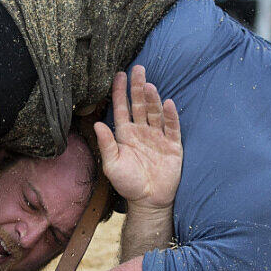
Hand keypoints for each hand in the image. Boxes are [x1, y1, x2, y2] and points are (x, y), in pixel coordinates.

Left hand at [94, 65, 182, 210]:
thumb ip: (106, 145)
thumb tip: (97, 124)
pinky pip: (172, 127)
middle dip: (138, 87)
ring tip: (148, 85)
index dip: (120, 92)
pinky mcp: (172, 146)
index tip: (119, 75)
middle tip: (137, 68)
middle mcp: (142, 131)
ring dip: (152, 99)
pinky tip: (167, 103)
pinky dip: (170, 116)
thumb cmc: (128, 184)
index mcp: (126, 134)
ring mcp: (158, 137)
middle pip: (140, 105)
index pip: (122, 108)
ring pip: (155, 113)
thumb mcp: (112, 165)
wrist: (149, 201)